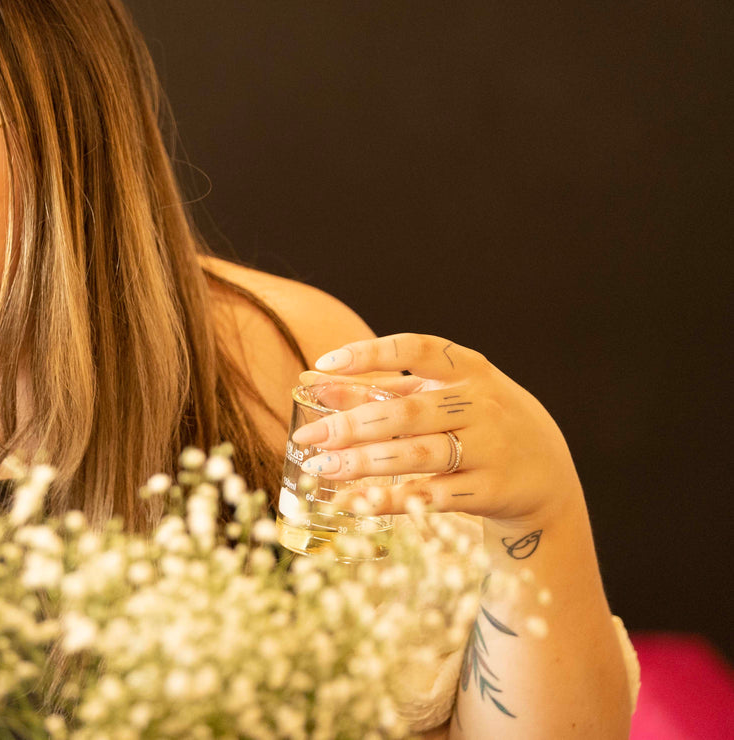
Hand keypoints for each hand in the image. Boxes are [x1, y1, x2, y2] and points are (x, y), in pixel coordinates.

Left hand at [289, 333, 580, 531]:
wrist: (547, 474)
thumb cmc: (477, 423)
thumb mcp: (440, 397)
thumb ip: (381, 388)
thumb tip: (314, 382)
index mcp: (469, 370)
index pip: (415, 350)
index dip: (369, 354)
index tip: (324, 364)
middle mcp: (482, 404)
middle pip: (408, 412)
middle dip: (351, 424)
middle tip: (307, 437)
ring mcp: (490, 448)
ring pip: (419, 455)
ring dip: (365, 463)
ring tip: (322, 469)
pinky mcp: (492, 490)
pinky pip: (435, 496)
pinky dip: (394, 500)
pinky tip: (356, 502)